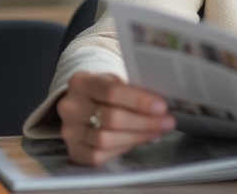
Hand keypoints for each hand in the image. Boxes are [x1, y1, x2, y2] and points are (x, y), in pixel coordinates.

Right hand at [57, 72, 175, 165]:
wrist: (83, 104)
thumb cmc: (105, 92)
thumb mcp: (115, 81)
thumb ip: (133, 90)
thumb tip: (162, 107)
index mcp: (81, 82)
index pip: (112, 91)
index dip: (139, 100)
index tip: (162, 106)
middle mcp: (71, 106)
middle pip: (112, 118)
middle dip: (144, 122)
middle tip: (167, 122)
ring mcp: (69, 131)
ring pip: (106, 139)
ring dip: (137, 136)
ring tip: (157, 131)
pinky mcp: (74, 150)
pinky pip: (99, 156)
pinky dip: (123, 148)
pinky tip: (138, 140)